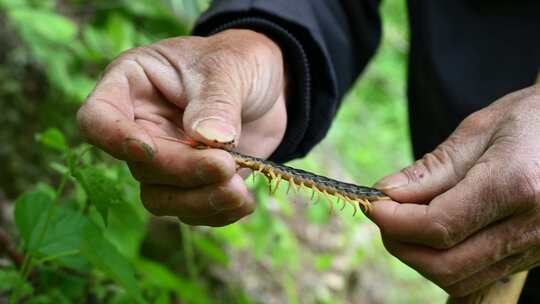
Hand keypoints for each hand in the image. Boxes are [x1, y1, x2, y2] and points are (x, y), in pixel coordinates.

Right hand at [77, 29, 286, 225]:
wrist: (269, 87)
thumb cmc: (239, 62)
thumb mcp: (229, 68)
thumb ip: (216, 102)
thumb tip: (207, 139)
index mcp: (133, 86)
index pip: (97, 118)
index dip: (114, 139)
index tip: (148, 149)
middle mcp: (141, 127)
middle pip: (140, 166)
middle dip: (183, 172)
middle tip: (225, 165)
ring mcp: (166, 158)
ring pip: (161, 198)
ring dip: (199, 202)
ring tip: (239, 191)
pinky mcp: (192, 182)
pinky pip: (191, 210)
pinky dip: (218, 213)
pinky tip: (244, 201)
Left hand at [370, 85, 539, 295]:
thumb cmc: (533, 118)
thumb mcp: (480, 129)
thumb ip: (432, 168)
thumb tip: (387, 194)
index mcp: (516, 185)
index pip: (437, 226)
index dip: (394, 221)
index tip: (371, 204)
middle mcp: (532, 226)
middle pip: (444, 264)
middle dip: (401, 244)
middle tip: (383, 215)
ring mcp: (537, 247)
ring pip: (459, 277)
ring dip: (420, 256)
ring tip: (406, 221)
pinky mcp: (534, 255)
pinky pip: (478, 275)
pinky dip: (445, 260)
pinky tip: (434, 231)